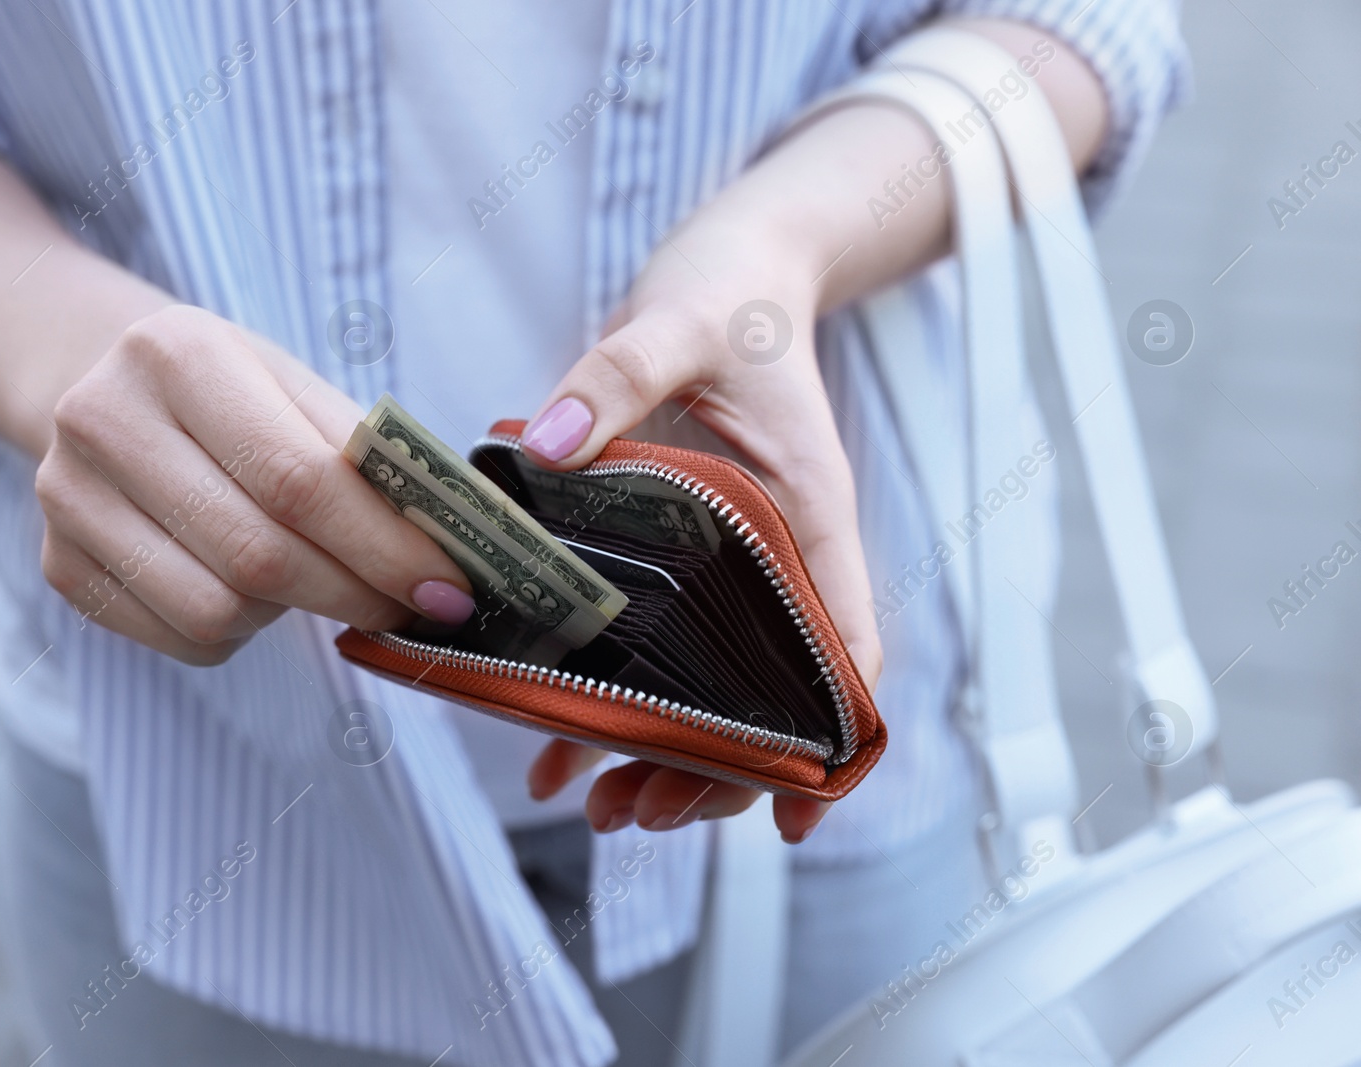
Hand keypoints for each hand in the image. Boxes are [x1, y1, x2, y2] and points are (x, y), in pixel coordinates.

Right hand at [35, 305, 475, 663]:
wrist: (101, 386)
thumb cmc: (227, 392)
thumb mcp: (293, 388)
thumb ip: (364, 457)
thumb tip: (449, 544)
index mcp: (178, 355)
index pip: (297, 477)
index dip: (382, 546)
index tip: (447, 587)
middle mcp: (104, 420)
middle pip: (259, 554)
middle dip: (355, 594)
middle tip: (409, 606)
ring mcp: (68, 499)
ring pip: (218, 610)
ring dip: (292, 613)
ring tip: (315, 578)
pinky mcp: (59, 566)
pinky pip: (184, 639)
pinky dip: (241, 632)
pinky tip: (250, 590)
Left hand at [522, 182, 881, 844]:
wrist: (730, 270)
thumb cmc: (730, 297)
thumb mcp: (679, 322)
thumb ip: (620, 373)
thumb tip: (549, 441)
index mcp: (809, 516)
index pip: (844, 648)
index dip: (830, 741)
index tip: (794, 812)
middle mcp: (778, 557)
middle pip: (767, 698)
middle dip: (713, 770)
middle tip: (639, 816)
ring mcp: (730, 565)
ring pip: (711, 691)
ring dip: (661, 757)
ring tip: (599, 809)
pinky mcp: (678, 556)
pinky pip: (656, 649)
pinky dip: (611, 707)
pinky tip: (554, 752)